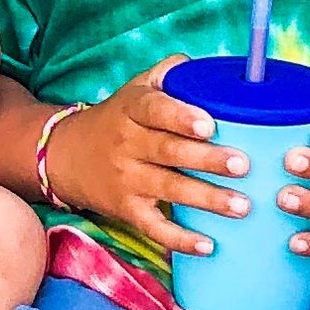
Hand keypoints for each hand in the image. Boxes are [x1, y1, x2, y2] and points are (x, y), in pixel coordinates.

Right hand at [42, 62, 256, 257]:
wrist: (66, 155)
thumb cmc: (116, 118)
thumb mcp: (135, 88)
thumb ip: (168, 74)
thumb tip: (202, 64)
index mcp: (132, 109)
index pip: (156, 110)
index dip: (181, 117)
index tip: (209, 124)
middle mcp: (128, 144)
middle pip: (169, 152)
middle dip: (208, 159)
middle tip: (243, 165)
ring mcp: (126, 179)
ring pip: (169, 189)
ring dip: (207, 199)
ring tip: (242, 205)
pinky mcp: (126, 210)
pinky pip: (154, 227)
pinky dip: (180, 239)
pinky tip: (208, 245)